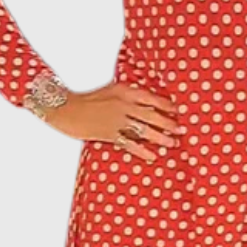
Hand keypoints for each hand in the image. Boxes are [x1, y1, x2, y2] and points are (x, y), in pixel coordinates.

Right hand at [44, 81, 185, 159]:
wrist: (65, 108)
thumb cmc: (87, 100)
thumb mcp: (109, 91)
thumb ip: (126, 96)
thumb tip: (145, 104)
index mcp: (124, 91)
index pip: (151, 97)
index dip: (165, 105)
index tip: (177, 111)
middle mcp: (123, 104)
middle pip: (152, 114)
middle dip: (168, 123)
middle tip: (181, 130)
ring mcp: (116, 119)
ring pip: (144, 130)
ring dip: (160, 137)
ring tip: (172, 143)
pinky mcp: (109, 133)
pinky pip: (130, 143)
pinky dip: (142, 150)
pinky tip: (152, 156)